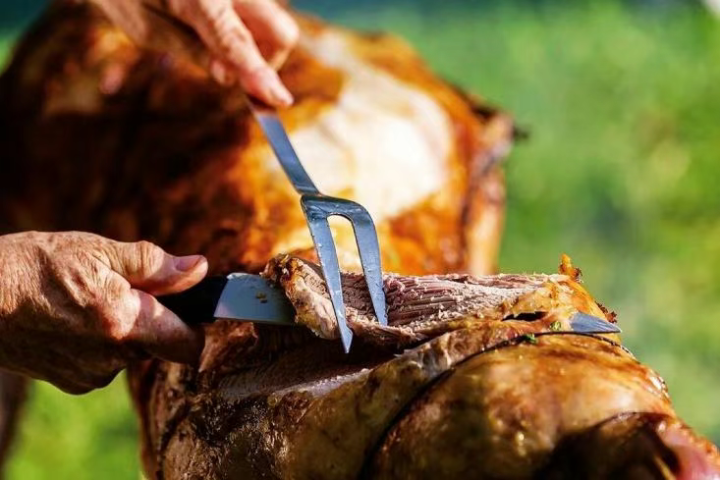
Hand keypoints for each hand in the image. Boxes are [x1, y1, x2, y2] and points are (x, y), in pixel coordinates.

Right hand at [0, 231, 207, 393]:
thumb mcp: (98, 251)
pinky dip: (101, 344)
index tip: (191, 309)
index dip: (195, 327)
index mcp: (124, 322)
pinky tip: (74, 321)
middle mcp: (111, 357)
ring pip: (132, 353)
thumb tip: (198, 269)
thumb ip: (155, 265)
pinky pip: (106, 364)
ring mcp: (91, 374)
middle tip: (125, 290)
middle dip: (153, 319)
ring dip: (125, 330)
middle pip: (160, 345)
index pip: (188, 345)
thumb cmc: (35, 265)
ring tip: (90, 302)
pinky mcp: (73, 382)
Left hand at [89, 0, 298, 106]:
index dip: (259, 73)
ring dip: (259, 46)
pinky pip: (264, 15)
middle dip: (269, 62)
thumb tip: (230, 78)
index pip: (236, 41)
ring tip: (216, 43)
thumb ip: (192, 50)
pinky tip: (218, 29)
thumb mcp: (146, 27)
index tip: (279, 100)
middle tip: (235, 73)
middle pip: (281, 32)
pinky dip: (251, 31)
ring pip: (277, 25)